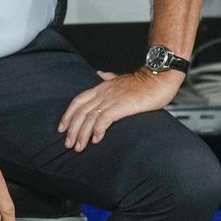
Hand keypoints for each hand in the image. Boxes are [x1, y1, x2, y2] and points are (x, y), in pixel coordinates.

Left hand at [58, 68, 181, 151]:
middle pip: (80, 112)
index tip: (62, 128)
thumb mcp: (121, 78)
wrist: (158, 78)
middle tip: (68, 144)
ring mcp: (111, 99)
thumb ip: (109, 77)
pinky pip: (104, 119)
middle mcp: (102, 93)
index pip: (77, 101)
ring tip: (79, 147)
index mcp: (101, 88)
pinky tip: (96, 140)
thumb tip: (100, 74)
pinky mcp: (121, 106)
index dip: (68, 115)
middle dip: (72, 129)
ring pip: (89, 117)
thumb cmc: (143, 81)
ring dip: (82, 134)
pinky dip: (98, 130)